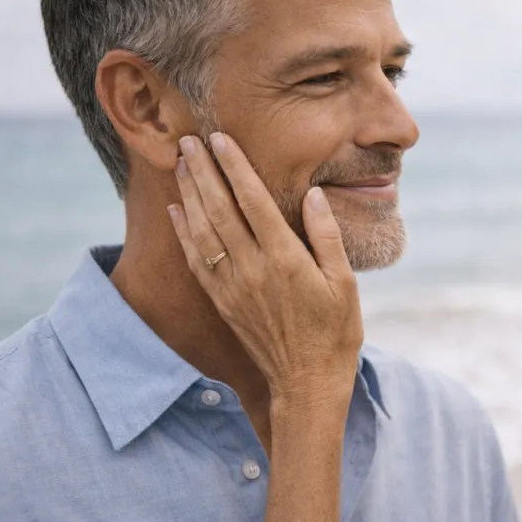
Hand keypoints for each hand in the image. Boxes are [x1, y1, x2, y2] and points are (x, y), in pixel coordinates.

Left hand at [167, 133, 362, 418]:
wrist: (307, 382)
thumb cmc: (335, 332)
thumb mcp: (344, 282)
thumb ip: (326, 235)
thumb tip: (313, 195)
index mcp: (285, 258)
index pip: (253, 200)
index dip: (234, 167)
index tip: (220, 139)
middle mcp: (252, 268)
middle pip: (219, 209)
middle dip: (202, 171)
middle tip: (187, 140)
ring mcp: (233, 286)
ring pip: (203, 230)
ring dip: (188, 193)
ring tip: (179, 164)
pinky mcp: (223, 302)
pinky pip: (197, 259)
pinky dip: (184, 231)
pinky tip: (177, 210)